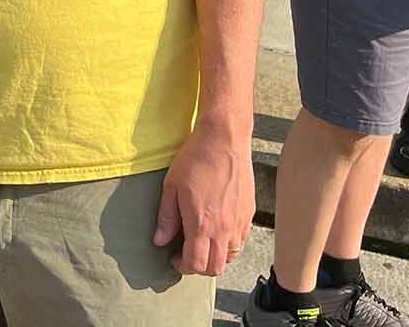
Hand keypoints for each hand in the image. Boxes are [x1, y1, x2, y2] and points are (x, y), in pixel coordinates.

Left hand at [152, 121, 253, 276]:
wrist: (224, 140)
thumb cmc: (195, 160)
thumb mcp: (171, 186)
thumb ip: (166, 217)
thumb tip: (160, 239)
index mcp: (202, 224)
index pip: (195, 264)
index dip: (182, 266)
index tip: (174, 257)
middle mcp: (224, 229)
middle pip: (215, 267)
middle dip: (199, 267)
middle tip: (186, 253)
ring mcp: (239, 223)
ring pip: (231, 258)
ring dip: (215, 256)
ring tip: (202, 241)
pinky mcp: (249, 214)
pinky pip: (241, 241)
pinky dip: (229, 245)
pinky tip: (218, 229)